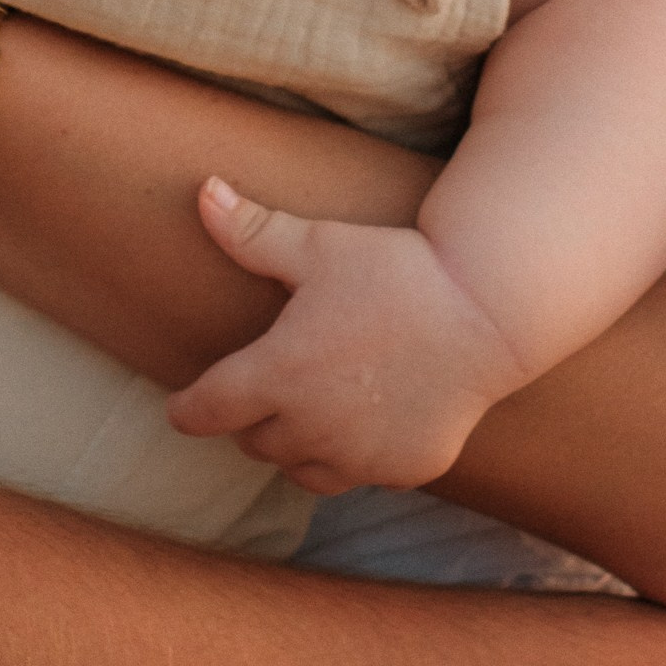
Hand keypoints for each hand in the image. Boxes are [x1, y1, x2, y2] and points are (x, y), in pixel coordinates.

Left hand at [167, 179, 520, 491]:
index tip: (181, 407)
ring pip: (299, 467)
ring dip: (294, 443)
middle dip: (250, 417)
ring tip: (307, 407)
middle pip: (252, 441)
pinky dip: (350, 455)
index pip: (205, 412)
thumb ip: (252, 231)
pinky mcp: (403, 470)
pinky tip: (363, 420)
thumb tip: (202, 191)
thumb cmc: (395, 270)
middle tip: (265, 384)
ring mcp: (360, 457)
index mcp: (278, 374)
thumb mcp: (319, 245)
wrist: (485, 309)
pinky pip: (357, 474)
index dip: (187, 409)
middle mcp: (312, 428)